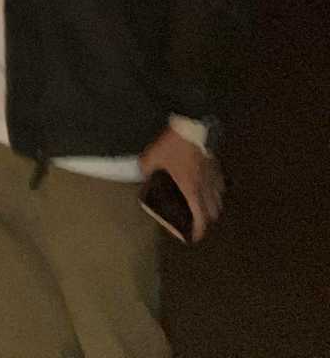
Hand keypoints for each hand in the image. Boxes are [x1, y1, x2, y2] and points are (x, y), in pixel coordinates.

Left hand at [139, 126, 224, 241]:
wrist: (191, 126)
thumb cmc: (172, 145)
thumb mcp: (151, 159)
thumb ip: (147, 170)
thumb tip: (142, 173)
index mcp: (191, 189)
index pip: (200, 217)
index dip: (198, 230)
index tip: (193, 236)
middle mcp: (206, 186)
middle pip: (213, 212)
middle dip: (206, 220)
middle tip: (197, 220)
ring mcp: (213, 175)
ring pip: (219, 198)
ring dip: (212, 205)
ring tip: (202, 205)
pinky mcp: (216, 164)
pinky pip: (220, 183)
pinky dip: (215, 190)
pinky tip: (208, 186)